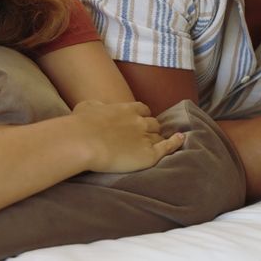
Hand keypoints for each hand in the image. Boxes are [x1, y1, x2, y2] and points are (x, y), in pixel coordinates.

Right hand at [69, 100, 184, 172]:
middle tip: (148, 135)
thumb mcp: (86, 107)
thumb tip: (98, 107)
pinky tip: (180, 140)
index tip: (140, 120)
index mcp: (125, 109)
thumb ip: (97, 106)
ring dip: (158, 139)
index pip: (142, 109)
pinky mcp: (148, 154)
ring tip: (159, 145)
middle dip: (151, 128)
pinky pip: (167, 147)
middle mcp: (139, 121)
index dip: (142, 115)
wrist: (83, 142)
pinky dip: (175, 142)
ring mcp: (145, 137)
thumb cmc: (80, 124)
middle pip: (153, 123)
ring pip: (158, 136)